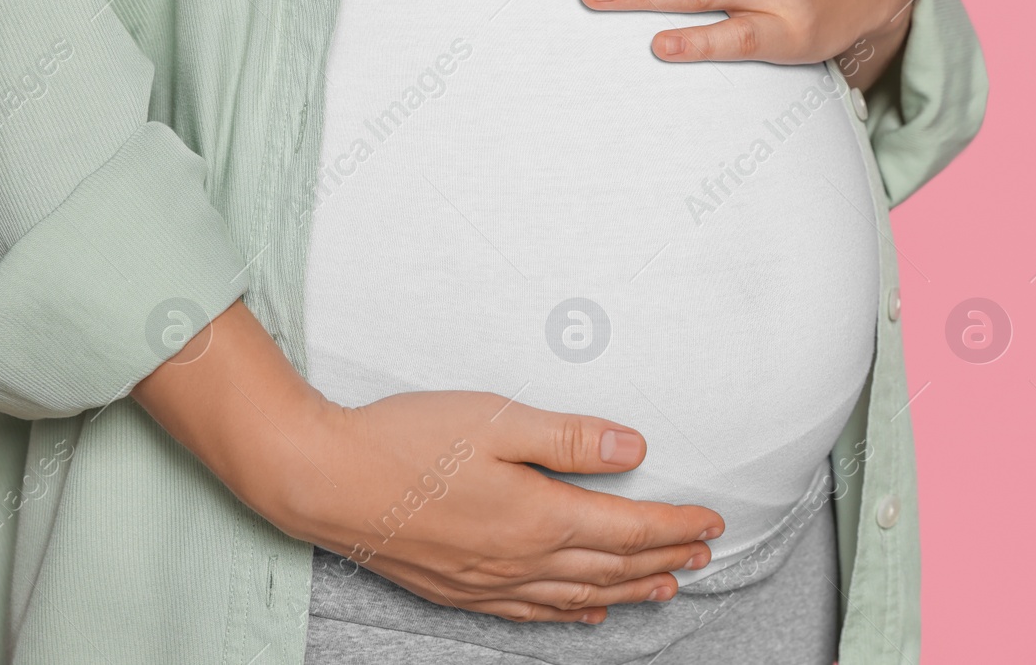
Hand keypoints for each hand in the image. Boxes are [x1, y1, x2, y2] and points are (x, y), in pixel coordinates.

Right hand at [134, 302, 722, 624]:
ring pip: (577, 597)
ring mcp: (487, 583)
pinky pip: (530, 613)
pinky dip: (569, 615)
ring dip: (629, 591)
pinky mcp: (458, 589)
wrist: (323, 480)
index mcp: (538, 518)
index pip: (627, 530)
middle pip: (611, 568)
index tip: (712, 523)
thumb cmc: (408, 439)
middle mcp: (519, 561)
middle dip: (664, 561)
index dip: (676, 527)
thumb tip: (635, 449)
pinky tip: (586, 613)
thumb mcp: (498, 421)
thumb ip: (570, 438)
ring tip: (667, 588)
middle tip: (704, 556)